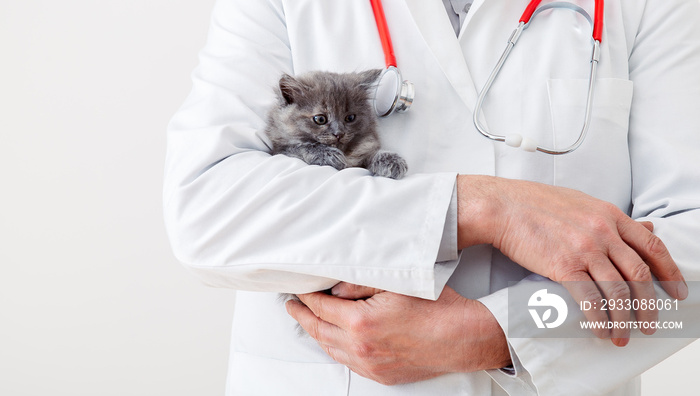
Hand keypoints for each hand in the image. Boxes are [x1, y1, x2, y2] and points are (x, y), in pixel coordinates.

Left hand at [285, 286, 510, 385]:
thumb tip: (334, 286)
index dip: (306, 296)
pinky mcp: (380, 374)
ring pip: (330, 349)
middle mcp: (361, 347)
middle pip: (319, 330)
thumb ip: (359, 282)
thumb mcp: (395, 282)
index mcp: (361, 322)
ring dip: (315, 334)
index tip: (297, 288)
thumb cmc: (435, 306)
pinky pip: (347, 362)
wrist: (463, 336)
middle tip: (291, 305)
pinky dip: (334, 348)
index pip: (320, 307)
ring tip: (307, 321)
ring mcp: (370, 365)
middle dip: (302, 316)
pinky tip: (332, 340)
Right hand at [456, 175, 687, 345]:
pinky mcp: (563, 265)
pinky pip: (590, 299)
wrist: (503, 206)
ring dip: (624, 319)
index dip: (670, 273)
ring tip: (622, 335)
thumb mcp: (582, 203)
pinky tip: (599, 329)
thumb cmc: (535, 203)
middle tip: (650, 324)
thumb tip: (645, 228)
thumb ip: (613, 218)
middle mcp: (603, 231)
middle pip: (640, 275)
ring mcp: (585, 248)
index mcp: (610, 214)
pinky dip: (599, 319)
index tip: (676, 292)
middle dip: (650, 305)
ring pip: (619, 291)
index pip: (652, 246)